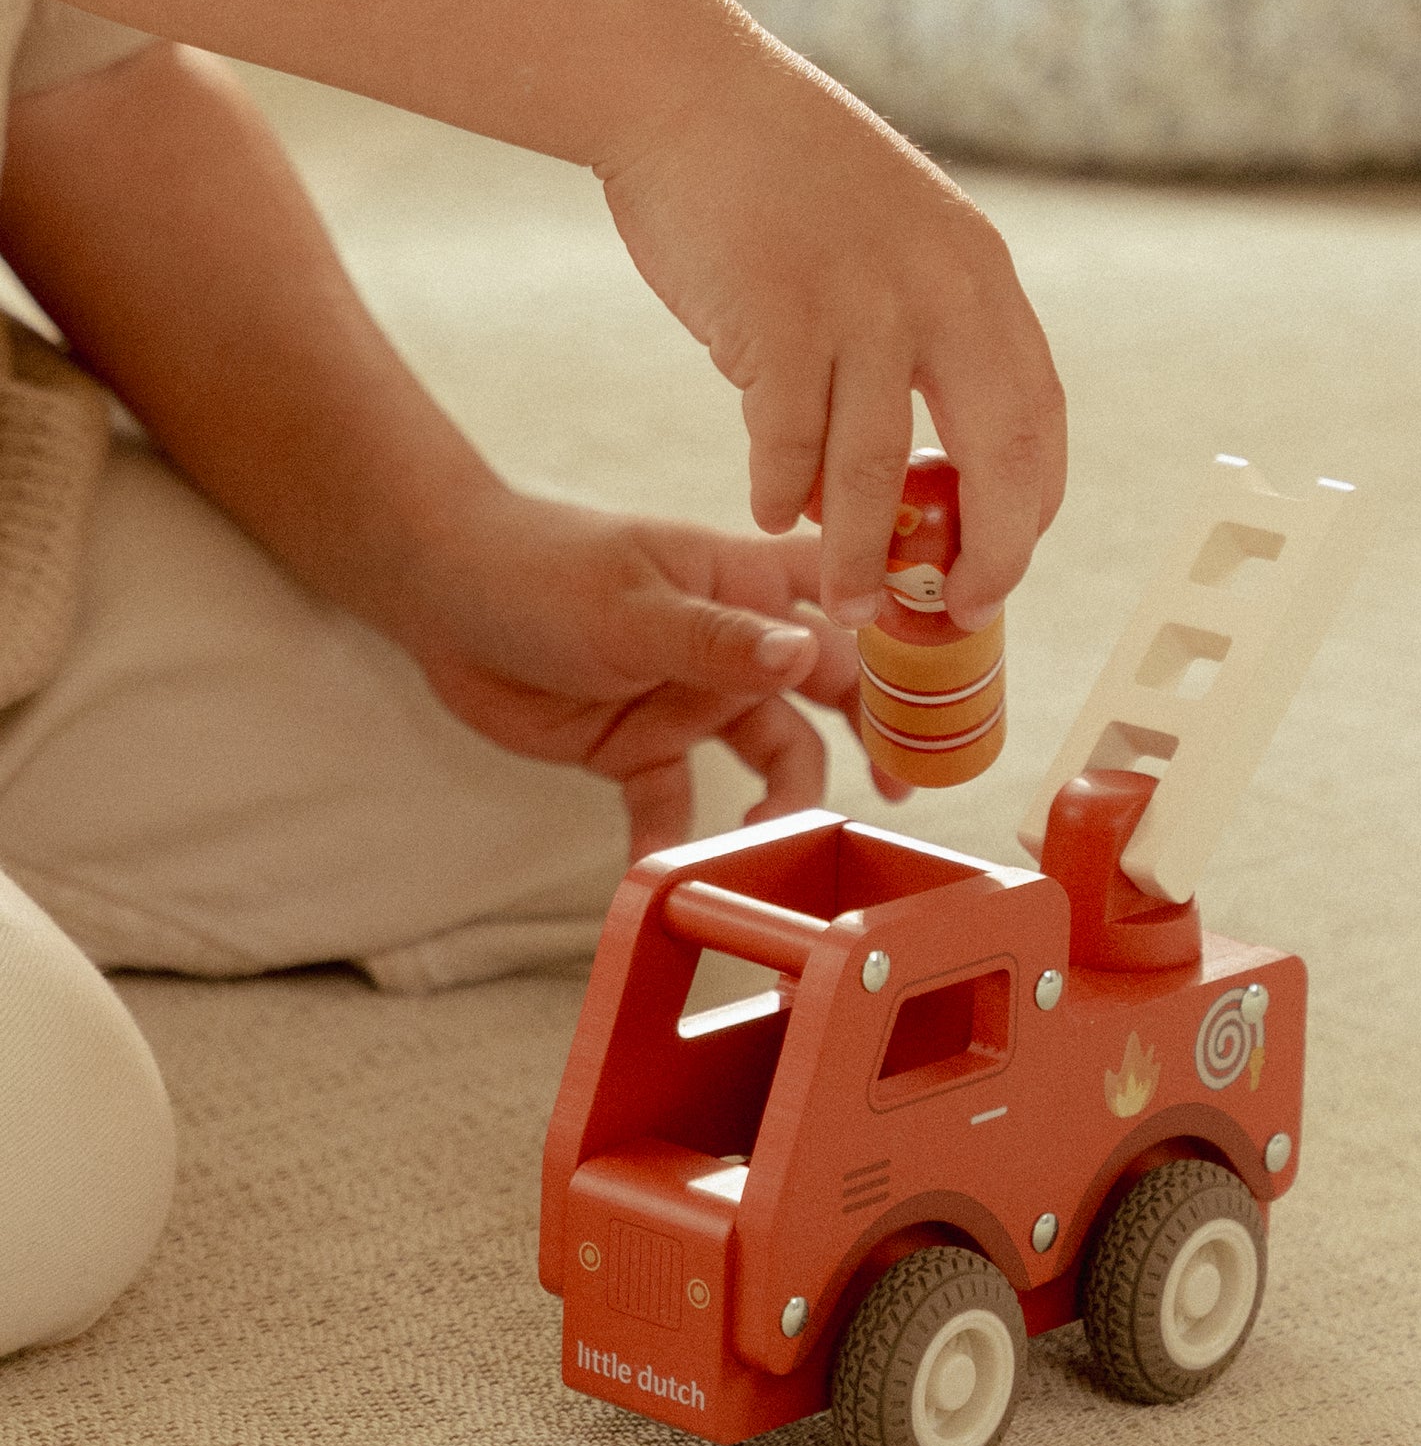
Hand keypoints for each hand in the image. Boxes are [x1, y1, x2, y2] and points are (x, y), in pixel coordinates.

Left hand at [406, 490, 908, 859]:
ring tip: (771, 846)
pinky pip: (676, 807)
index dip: (908, 638)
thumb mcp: (634, 605)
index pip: (852, 602)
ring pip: (771, 759)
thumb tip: (805, 657)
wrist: (440, 593)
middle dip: (876, 739)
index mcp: (750, 584)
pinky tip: (669, 877)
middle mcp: (738, 645)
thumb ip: (719, 640)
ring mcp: (692, 699)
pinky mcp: (639, 749)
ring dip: (781, 804)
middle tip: (905, 795)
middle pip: (831, 694)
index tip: (955, 692)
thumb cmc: (542, 567)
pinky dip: (677, 843)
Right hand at [597, 22, 1066, 632]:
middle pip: (995, 458)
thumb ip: (921, 333)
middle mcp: (938, 290)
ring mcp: (858, 303)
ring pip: (877, 470)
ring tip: (846, 601)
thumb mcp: (893, 238)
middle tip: (958, 612)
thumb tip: (913, 468)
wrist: (686, 91)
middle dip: (985, 554)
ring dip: (862, 553)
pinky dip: (782, 492)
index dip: (1029, 509)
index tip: (1002, 567)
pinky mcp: (776, 316)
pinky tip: (771, 513)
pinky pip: (787, 442)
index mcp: (979, 274)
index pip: (1039, 418)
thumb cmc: (782, 177)